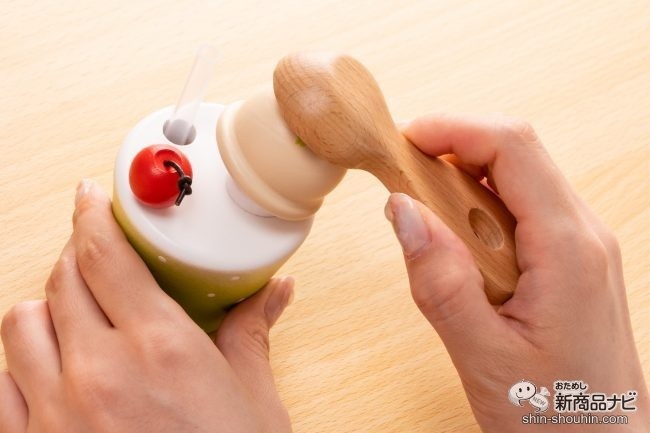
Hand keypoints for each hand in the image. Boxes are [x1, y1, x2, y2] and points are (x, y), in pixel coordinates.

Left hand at [0, 180, 293, 432]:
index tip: (89, 197)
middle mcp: (98, 373)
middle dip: (77, 259)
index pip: (104, 255)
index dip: (91, 215)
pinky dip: (16, 367)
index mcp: (161, 348)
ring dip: (45, 309)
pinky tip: (43, 371)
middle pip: (61, 280)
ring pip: (20, 324)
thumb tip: (274, 293)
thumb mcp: (254, 399)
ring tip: (73, 316)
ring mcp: (55, 416)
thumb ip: (251, 333)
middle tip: (98, 259)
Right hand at [385, 114, 649, 431]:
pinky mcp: (570, 257)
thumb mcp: (483, 356)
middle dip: (453, 148)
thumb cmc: (556, 416)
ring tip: (424, 214)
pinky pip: (522, 207)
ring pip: (518, 177)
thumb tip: (403, 209)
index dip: (454, 128)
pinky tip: (456, 242)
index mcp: (568, 248)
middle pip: (516, 152)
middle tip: (403, 176)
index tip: (405, 141)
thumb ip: (440, 282)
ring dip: (464, 179)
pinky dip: (479, 207)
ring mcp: (581, 244)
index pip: (513, 147)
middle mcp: (584, 234)